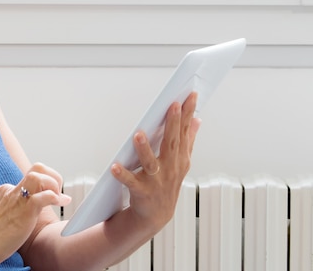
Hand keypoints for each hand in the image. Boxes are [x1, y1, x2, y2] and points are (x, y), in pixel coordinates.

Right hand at [0, 162, 70, 267]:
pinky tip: (61, 203)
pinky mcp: (24, 210)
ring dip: (54, 185)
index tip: (53, 195)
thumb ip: (13, 210)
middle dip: (52, 176)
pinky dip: (55, 197)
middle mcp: (12, 190)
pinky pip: (44, 196)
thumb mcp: (2, 217)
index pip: (31, 177)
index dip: (46, 184)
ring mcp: (17, 198)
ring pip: (39, 176)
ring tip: (59, 199)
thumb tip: (28, 214)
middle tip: (58, 192)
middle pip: (37, 168)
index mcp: (6, 190)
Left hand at [111, 92, 199, 232]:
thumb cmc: (167, 183)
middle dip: (173, 124)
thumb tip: (198, 120)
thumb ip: (189, 140)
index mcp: (180, 158)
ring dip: (144, 149)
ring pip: (150, 163)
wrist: (155, 216)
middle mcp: (170, 168)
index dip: (189, 114)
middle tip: (173, 105)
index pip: (185, 132)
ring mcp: (156, 181)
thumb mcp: (181, 162)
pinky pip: (131, 182)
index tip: (191, 96)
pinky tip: (115, 167)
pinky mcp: (142, 192)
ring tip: (138, 134)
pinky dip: (123, 175)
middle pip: (171, 143)